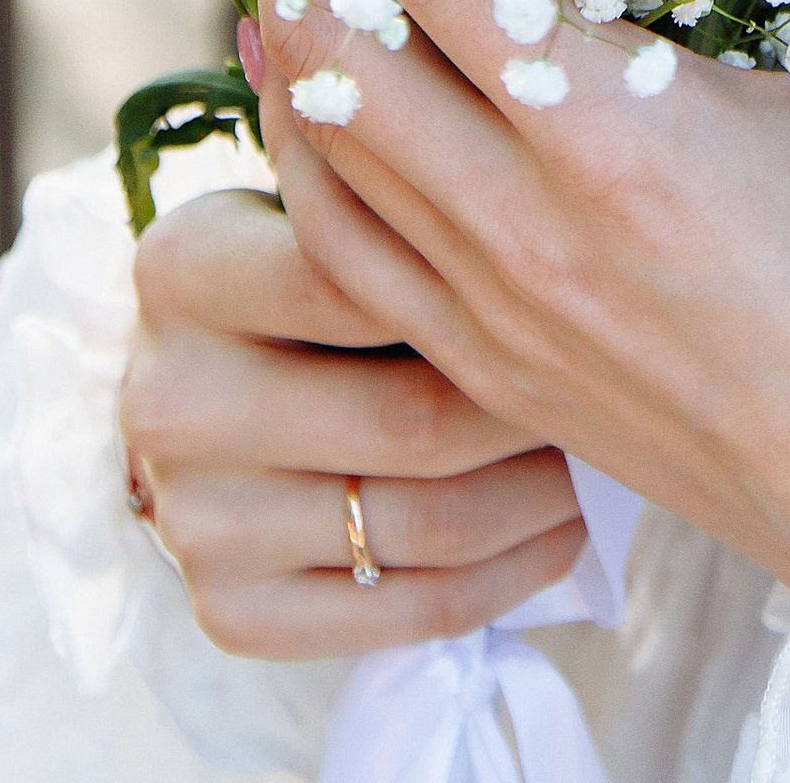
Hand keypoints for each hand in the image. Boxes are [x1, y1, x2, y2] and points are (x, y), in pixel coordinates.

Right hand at [123, 183, 586, 656]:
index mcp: (182, 267)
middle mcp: (168, 401)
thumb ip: (392, 181)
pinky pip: (409, 612)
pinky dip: (510, 578)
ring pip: (425, 522)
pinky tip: (567, 532)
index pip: (363, 279)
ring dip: (543, 496)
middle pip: (410, 417)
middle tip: (622, 376)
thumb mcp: (316, 196)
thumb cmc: (299, 262)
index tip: (578, 273)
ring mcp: (193, 522)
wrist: (205, 387)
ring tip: (610, 452)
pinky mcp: (231, 612)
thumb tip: (527, 176)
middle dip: (537, 402)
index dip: (488, 281)